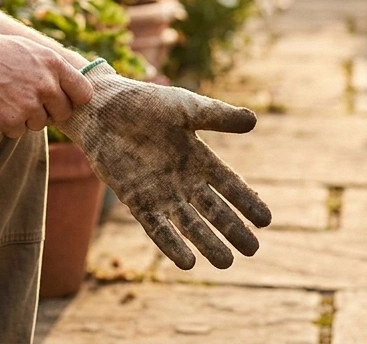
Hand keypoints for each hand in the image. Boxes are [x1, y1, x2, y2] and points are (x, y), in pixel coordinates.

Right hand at [0, 33, 92, 143]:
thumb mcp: (27, 48)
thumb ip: (51, 66)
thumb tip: (72, 80)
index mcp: (53, 64)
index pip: (84, 92)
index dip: (74, 99)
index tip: (64, 101)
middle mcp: (46, 84)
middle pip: (64, 113)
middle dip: (49, 111)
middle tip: (27, 101)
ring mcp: (30, 104)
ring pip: (40, 124)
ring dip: (26, 118)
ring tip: (5, 99)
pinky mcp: (13, 120)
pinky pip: (19, 132)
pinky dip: (7, 125)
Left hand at [56, 60, 270, 269]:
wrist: (101, 107)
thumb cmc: (142, 103)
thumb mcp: (184, 107)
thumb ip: (217, 116)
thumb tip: (253, 120)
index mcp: (198, 158)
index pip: (229, 185)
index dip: (246, 202)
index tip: (266, 220)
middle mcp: (183, 180)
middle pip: (213, 210)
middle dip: (232, 229)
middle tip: (252, 249)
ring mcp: (160, 192)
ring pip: (189, 224)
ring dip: (207, 243)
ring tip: (225, 262)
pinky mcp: (136, 200)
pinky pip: (157, 227)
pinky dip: (171, 245)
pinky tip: (187, 262)